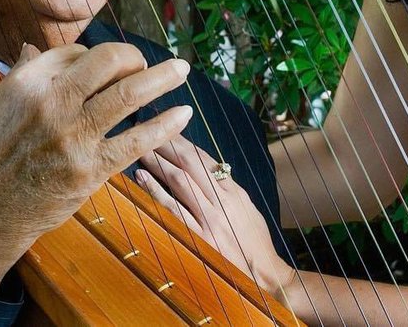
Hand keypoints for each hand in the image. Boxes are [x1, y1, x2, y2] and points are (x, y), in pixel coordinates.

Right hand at [0, 42, 192, 294]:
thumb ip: (21, 75)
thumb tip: (33, 47)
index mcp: (27, 79)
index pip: (77, 52)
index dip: (95, 58)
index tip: (104, 69)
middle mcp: (52, 100)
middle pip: (109, 61)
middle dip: (134, 57)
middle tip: (145, 63)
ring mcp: (73, 135)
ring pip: (129, 94)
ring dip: (162, 77)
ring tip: (182, 69)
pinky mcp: (88, 170)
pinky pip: (136, 140)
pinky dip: (164, 125)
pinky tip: (182, 114)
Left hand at [136, 135, 294, 293]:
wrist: (267, 279)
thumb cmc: (255, 245)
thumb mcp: (246, 210)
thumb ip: (226, 188)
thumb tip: (207, 168)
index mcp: (233, 192)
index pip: (203, 159)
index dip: (182, 141)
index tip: (165, 129)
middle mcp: (222, 201)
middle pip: (189, 163)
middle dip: (167, 144)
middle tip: (146, 130)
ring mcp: (211, 220)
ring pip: (180, 181)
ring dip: (158, 162)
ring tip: (140, 149)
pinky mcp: (200, 240)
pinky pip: (174, 210)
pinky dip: (156, 191)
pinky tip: (142, 178)